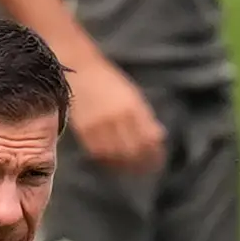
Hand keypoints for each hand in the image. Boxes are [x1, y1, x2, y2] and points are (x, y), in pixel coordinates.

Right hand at [68, 59, 168, 174]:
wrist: (81, 71)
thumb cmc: (110, 82)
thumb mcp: (133, 95)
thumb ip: (145, 117)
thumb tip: (158, 138)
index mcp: (133, 108)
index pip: (149, 139)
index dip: (155, 154)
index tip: (158, 162)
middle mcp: (117, 118)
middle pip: (133, 151)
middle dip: (142, 163)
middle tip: (146, 169)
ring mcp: (99, 125)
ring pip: (116, 156)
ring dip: (125, 165)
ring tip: (130, 169)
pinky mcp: (84, 130)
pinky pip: (98, 153)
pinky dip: (107, 161)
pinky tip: (113, 161)